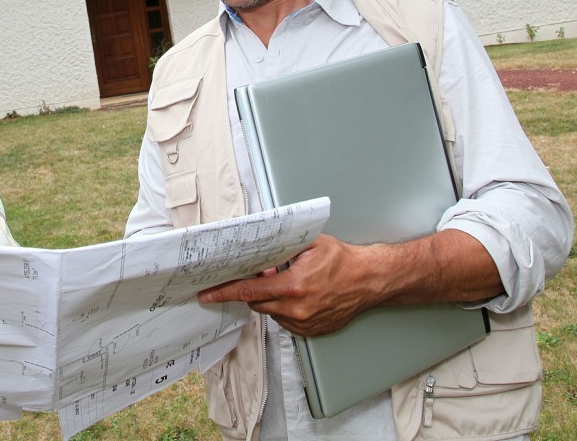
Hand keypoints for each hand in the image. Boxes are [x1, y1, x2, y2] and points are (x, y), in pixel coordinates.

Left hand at [198, 235, 380, 335]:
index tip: (207, 295)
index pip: (249, 291)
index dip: (224, 293)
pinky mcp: (311, 330)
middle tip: (266, 275)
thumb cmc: (341, 260)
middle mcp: (297, 308)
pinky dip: (285, 308)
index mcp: (293, 286)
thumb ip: (279, 252)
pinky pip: (285, 321)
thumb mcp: (308, 245)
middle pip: (257, 303)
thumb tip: (256, 259)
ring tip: (290, 283)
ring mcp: (304, 322)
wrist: (368, 280)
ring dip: (271, 299)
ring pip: (271, 312)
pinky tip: (299, 295)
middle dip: (254, 290)